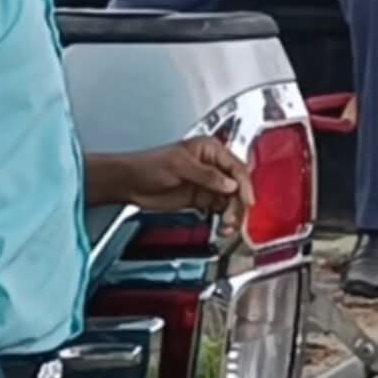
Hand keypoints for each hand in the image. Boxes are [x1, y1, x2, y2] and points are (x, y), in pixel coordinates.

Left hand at [121, 136, 255, 238]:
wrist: (129, 183)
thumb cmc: (148, 165)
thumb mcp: (179, 166)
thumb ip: (206, 175)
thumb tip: (229, 184)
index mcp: (210, 150)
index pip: (236, 168)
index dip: (244, 185)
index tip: (247, 201)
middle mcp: (212, 166)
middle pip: (237, 185)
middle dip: (239, 203)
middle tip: (234, 218)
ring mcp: (208, 183)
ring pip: (231, 199)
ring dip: (233, 213)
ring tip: (227, 226)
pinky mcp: (201, 199)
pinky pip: (220, 209)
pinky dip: (224, 219)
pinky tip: (223, 227)